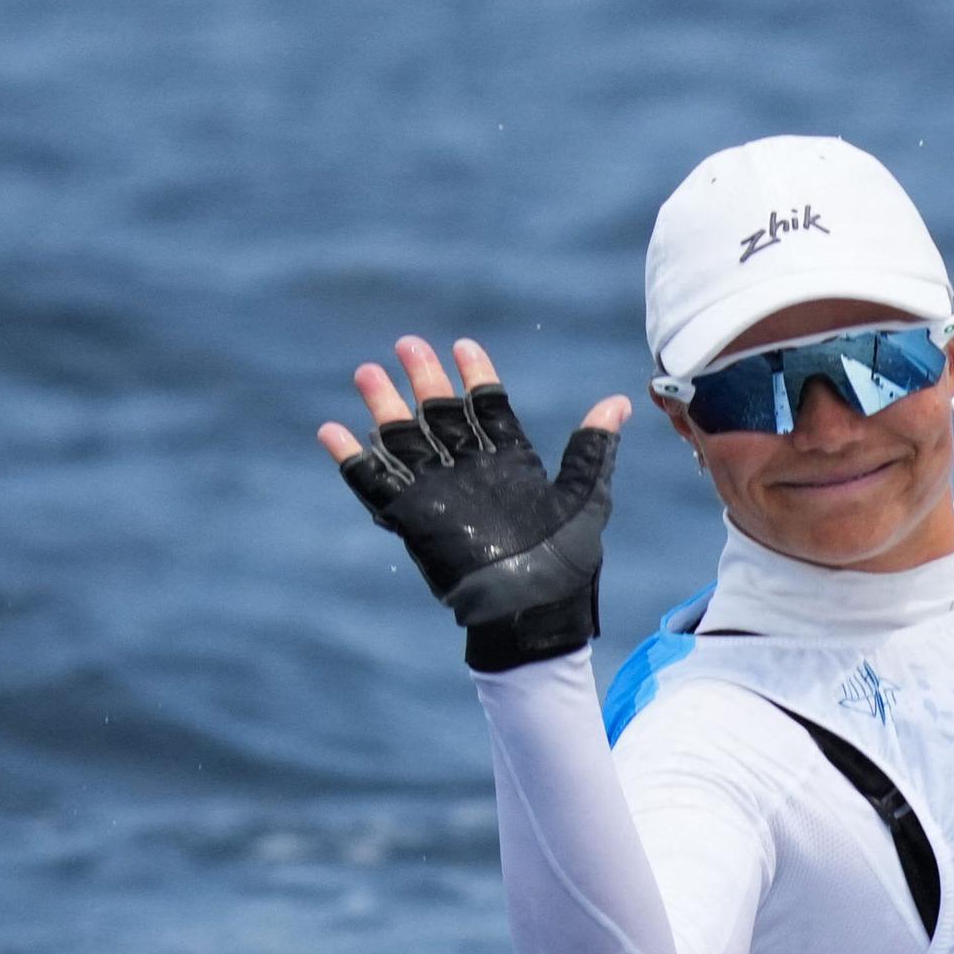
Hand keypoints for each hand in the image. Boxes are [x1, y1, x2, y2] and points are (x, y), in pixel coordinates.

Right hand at [319, 336, 629, 670]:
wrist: (533, 609)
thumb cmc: (566, 560)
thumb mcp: (586, 499)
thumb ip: (593, 449)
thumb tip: (620, 401)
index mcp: (509, 464)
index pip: (488, 409)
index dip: (477, 377)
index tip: (463, 345)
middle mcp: (469, 472)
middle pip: (439, 415)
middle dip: (423, 379)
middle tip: (407, 344)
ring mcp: (439, 493)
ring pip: (405, 441)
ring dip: (385, 408)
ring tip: (367, 373)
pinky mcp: (413, 519)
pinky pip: (375, 485)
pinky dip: (353, 460)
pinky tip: (333, 432)